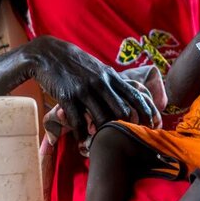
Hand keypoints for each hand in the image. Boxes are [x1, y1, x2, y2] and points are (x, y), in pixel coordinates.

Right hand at [25, 36, 152, 139]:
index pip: (134, 95)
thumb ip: (113, 83)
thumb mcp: (98, 69)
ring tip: (103, 146)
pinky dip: (82, 136)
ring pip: (101, 118)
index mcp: (110, 76)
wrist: (48, 54)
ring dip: (103, 135)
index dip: (146, 112)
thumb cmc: (76, 64)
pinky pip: (78, 122)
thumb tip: (130, 97)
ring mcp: (84, 90)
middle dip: (127, 128)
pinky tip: (83, 143)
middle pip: (121, 110)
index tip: (151, 126)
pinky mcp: (67, 97)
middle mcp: (100, 83)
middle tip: (127, 141)